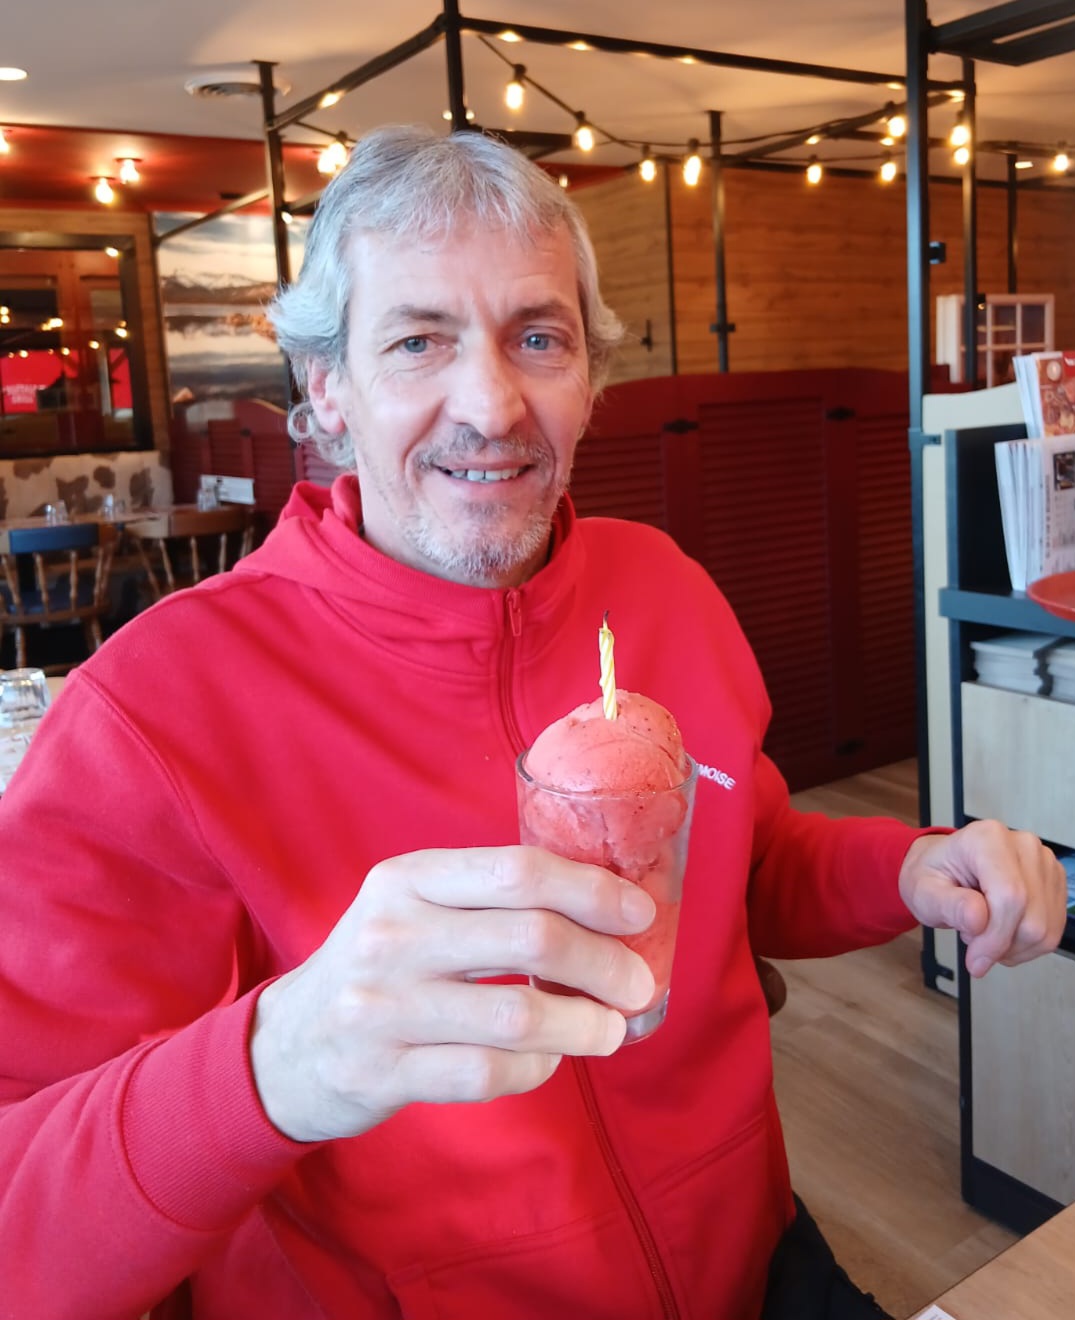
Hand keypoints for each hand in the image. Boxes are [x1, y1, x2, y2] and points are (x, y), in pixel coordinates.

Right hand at [249, 846, 655, 1142]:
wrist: (288, 1044)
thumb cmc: (381, 964)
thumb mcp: (414, 906)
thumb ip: (489, 899)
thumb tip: (604, 906)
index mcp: (409, 879)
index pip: (520, 871)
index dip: (593, 891)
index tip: (639, 913)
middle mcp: (392, 934)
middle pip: (533, 939)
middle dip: (604, 962)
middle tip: (636, 982)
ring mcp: (382, 1007)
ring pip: (519, 1016)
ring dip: (584, 1026)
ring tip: (608, 1029)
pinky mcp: (382, 1072)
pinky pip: (489, 1073)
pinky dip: (536, 1068)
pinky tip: (547, 1059)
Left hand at [898, 820, 1066, 977]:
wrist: (944, 868)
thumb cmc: (933, 876)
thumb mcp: (923, 892)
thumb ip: (949, 906)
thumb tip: (979, 921)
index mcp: (987, 839)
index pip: (1010, 896)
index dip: (995, 937)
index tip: (975, 960)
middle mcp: (1023, 845)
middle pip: (1032, 918)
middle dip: (1001, 944)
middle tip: (972, 938)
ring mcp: (1043, 863)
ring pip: (1045, 929)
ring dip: (1014, 947)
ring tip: (984, 932)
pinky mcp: (1054, 883)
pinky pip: (1052, 931)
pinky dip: (1026, 945)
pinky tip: (1002, 934)